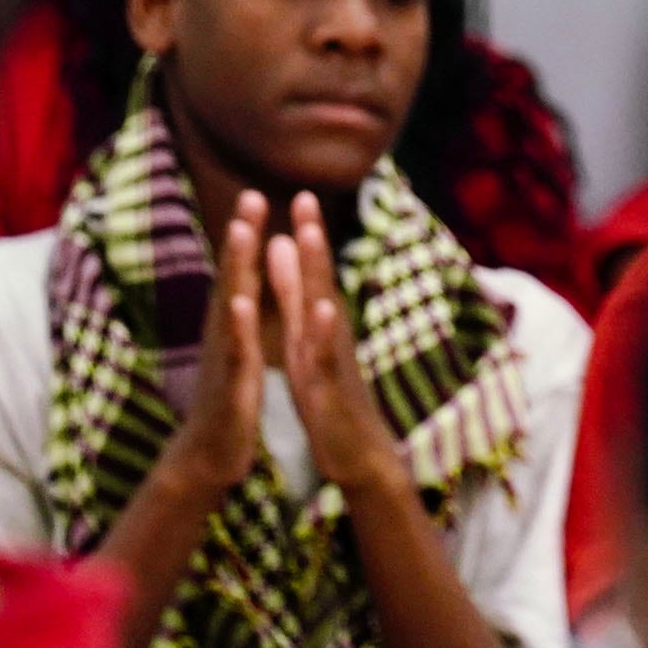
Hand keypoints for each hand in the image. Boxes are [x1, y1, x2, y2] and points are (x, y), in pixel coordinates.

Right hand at [153, 195, 275, 502]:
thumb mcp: (238, 350)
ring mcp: (225, 353)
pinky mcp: (231, 380)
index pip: (242, 270)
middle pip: (233, 274)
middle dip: (243, 234)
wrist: (210, 455)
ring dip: (237, 265)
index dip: (249, 232)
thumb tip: (243, 282)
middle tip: (252, 194)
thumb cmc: (230, 398)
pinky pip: (237, 348)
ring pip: (231, 302)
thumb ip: (241, 316)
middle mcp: (224, 330)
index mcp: (233, 323)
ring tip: (244, 229)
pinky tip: (242, 301)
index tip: (259, 193)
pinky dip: (239, 324)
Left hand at [265, 196, 409, 499]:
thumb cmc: (331, 396)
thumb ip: (297, 302)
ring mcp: (333, 360)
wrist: (358, 455)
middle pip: (321, 280)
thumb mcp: (308, 345)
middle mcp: (330, 336)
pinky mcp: (330, 389)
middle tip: (305, 196)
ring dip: (318, 273)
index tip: (298, 192)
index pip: (312, 273)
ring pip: (324, 311)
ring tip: (311, 238)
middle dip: (313, 239)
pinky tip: (323, 310)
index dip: (306, 233)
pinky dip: (323, 333)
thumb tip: (288, 260)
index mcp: (319, 326)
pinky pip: (324, 358)